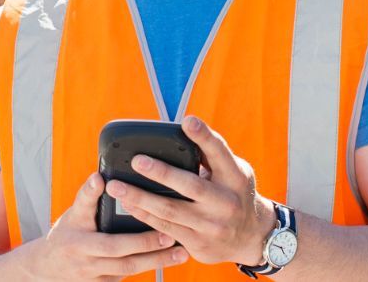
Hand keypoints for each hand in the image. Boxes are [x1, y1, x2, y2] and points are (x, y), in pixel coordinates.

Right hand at [23, 171, 188, 279]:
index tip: (109, 185)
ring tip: (180, 252)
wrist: (49, 268)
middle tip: (170, 235)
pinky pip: (127, 277)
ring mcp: (92, 273)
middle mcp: (83, 253)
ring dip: (155, 261)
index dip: (93, 195)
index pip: (86, 210)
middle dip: (145, 243)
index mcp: (76, 230)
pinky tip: (167, 262)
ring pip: (127, 267)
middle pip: (116, 249)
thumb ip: (87, 197)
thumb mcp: (73, 215)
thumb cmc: (67, 234)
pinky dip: (148, 268)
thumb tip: (99, 177)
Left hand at [104, 117, 276, 265]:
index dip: (203, 136)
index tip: (187, 121)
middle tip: (137, 161)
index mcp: (235, 177)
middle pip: (190, 185)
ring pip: (170, 210)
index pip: (219, 152)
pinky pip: (166, 228)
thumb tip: (181, 131)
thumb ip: (211, 155)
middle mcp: (226, 202)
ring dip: (140, 198)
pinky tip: (128, 205)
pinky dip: (144, 216)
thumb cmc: (234, 193)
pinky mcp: (199, 245)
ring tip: (116, 187)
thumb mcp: (234, 172)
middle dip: (161, 173)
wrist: (251, 237)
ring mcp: (212, 226)